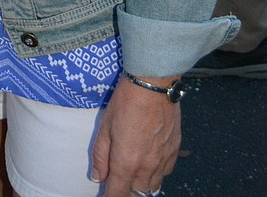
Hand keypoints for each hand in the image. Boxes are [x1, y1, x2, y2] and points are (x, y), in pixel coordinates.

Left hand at [91, 75, 180, 196]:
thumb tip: (98, 177)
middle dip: (126, 191)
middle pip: (137, 194)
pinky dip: (156, 174)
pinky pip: (165, 173)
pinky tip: (149, 162)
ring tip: (132, 174)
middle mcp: (147, 167)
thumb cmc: (125, 102)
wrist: (153, 85)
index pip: (118, 194)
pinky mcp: (174, 151)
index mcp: (126, 163)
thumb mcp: (105, 126)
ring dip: (141, 185)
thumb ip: (100, 155)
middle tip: (117, 180)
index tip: (106, 194)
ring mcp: (163, 161)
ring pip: (152, 186)